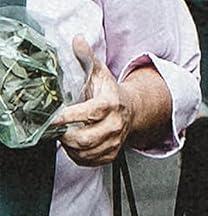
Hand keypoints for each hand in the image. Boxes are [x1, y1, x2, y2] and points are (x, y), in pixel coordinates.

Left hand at [52, 37, 132, 166]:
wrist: (132, 111)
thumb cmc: (110, 91)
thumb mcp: (99, 71)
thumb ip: (86, 56)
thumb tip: (77, 40)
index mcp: (110, 105)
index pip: (90, 114)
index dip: (70, 117)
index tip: (55, 119)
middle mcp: (115, 126)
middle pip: (87, 138)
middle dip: (66, 136)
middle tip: (56, 130)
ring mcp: (115, 142)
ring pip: (88, 152)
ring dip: (70, 148)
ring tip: (63, 138)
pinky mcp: (112, 153)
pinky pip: (93, 161)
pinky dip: (78, 157)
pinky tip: (72, 148)